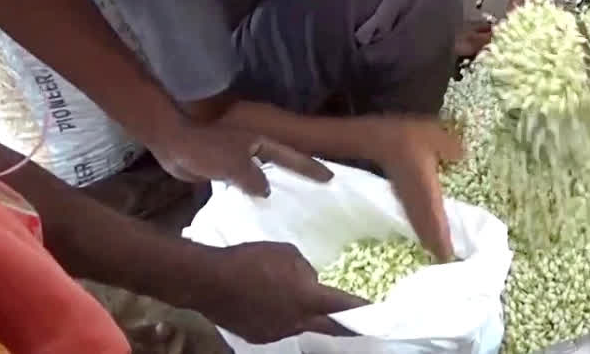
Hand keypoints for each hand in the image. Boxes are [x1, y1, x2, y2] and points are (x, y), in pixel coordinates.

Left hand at [147, 120, 333, 197]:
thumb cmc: (206, 149)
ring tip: (289, 203)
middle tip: (315, 191)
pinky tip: (255, 206)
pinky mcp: (222, 170)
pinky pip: (244, 183)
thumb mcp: (236, 165)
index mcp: (261, 143)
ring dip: (273, 186)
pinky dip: (251, 192)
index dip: (311, 168)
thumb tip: (267, 190)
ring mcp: (237, 159)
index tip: (330, 178)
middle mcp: (253, 149)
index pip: (292, 157)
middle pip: (281, 165)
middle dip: (296, 176)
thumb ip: (255, 180)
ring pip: (261, 176)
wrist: (173, 142)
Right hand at [190, 242, 367, 343]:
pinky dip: (283, 317)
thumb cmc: (250, 259)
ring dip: (307, 316)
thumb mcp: (287, 253)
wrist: (209, 280)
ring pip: (302, 325)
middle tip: (361, 325)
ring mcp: (277, 332)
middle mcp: (296, 322)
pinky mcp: (259, 336)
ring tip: (299, 301)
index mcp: (308, 298)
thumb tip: (309, 281)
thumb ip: (305, 270)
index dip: (365, 311)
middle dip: (348, 326)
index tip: (380, 313)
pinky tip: (271, 304)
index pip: (345, 308)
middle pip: (331, 328)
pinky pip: (279, 326)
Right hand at [365, 117, 463, 261]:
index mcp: (426, 189)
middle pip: (426, 228)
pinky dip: (420, 227)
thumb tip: (463, 157)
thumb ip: (450, 148)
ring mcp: (405, 199)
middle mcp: (416, 199)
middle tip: (445, 260)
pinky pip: (412, 216)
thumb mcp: (434, 136)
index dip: (442, 238)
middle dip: (435, 245)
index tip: (449, 256)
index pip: (436, 219)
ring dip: (427, 238)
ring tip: (436, 251)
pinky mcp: (399, 195)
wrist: (375, 139)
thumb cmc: (406, 137)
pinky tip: (423, 231)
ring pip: (418, 224)